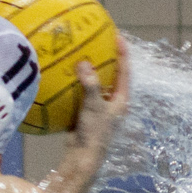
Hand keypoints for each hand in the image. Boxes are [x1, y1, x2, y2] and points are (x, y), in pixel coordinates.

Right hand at [67, 33, 131, 155]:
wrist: (83, 156)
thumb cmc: (95, 132)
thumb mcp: (94, 106)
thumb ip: (91, 84)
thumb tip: (84, 64)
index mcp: (121, 99)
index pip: (125, 71)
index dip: (122, 53)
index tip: (117, 37)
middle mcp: (114, 103)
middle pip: (113, 76)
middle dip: (108, 59)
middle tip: (100, 42)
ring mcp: (101, 109)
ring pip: (98, 85)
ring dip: (92, 72)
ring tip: (83, 55)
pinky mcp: (87, 115)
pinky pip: (83, 95)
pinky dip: (77, 85)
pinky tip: (66, 78)